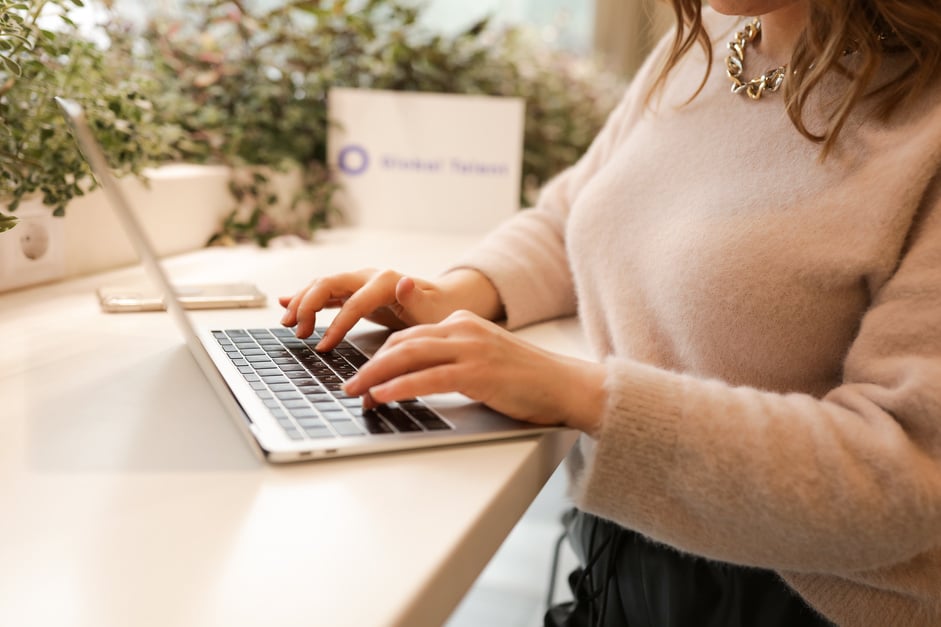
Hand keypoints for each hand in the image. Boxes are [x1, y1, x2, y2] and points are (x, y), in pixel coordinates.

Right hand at [279, 268, 458, 348]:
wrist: (443, 300)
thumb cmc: (438, 310)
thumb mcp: (433, 311)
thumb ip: (417, 299)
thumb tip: (404, 282)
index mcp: (387, 281)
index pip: (353, 302)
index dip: (336, 325)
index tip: (323, 347)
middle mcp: (370, 276)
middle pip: (329, 284)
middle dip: (308, 305)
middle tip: (296, 331)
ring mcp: (360, 281)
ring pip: (322, 285)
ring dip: (302, 301)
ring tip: (287, 324)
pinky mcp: (355, 291)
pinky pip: (326, 292)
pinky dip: (306, 298)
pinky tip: (286, 303)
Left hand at [342, 310, 607, 434]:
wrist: (566, 385)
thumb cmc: (527, 380)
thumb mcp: (484, 358)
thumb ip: (453, 359)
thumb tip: (415, 378)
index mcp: (462, 322)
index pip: (410, 336)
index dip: (381, 356)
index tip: (363, 375)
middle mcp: (463, 329)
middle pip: (402, 343)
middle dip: (369, 365)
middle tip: (348, 385)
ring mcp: (471, 349)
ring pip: (408, 356)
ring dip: (375, 376)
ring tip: (355, 392)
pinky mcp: (478, 373)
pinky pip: (427, 378)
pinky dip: (399, 387)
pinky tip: (382, 396)